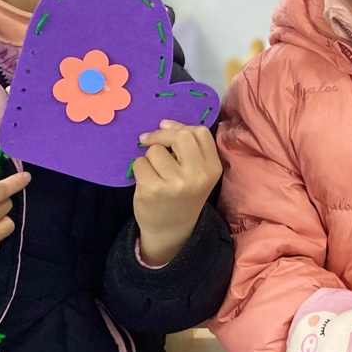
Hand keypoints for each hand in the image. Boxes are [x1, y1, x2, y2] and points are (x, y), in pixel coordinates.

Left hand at [133, 120, 222, 266]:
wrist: (171, 229)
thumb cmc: (183, 195)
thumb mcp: (198, 173)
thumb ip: (190, 148)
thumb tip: (165, 123)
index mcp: (212, 168)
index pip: (199, 132)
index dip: (179, 127)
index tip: (166, 128)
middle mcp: (198, 175)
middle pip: (180, 136)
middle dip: (161, 135)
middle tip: (149, 140)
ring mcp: (176, 183)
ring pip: (155, 150)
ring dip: (149, 157)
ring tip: (154, 171)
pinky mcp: (153, 190)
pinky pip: (140, 163)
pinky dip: (139, 168)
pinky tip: (146, 180)